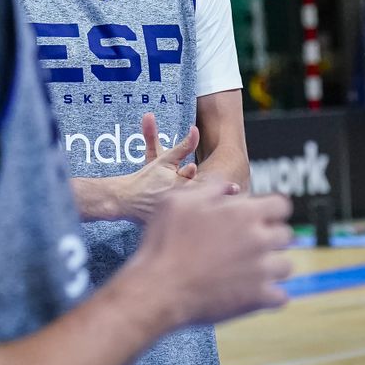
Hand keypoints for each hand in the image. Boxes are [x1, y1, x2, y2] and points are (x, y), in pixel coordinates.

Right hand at [115, 115, 236, 224]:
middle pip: (205, 204)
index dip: (220, 187)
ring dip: (214, 219)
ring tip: (232, 220)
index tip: (235, 187)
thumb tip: (195, 129)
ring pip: (199, 220)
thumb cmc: (146, 178)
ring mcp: (174, 218)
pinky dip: (202, 232)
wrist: (124, 200)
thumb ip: (183, 147)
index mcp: (178, 185)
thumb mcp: (164, 160)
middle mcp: (178, 203)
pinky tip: (215, 235)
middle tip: (239, 202)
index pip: (203, 186)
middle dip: (222, 203)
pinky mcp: (172, 231)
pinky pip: (191, 232)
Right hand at [134, 180, 293, 327]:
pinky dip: (270, 296)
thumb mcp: (178, 201)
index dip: (271, 210)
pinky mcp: (258, 299)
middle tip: (249, 245)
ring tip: (251, 270)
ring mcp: (261, 271)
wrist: (158, 288)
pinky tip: (253, 292)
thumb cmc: (164, 242)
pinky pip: (281, 297)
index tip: (261, 218)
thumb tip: (231, 187)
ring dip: (272, 267)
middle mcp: (258, 239)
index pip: (281, 205)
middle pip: (286, 235)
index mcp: (243, 213)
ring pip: (286, 267)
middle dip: (270, 238)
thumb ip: (211, 189)